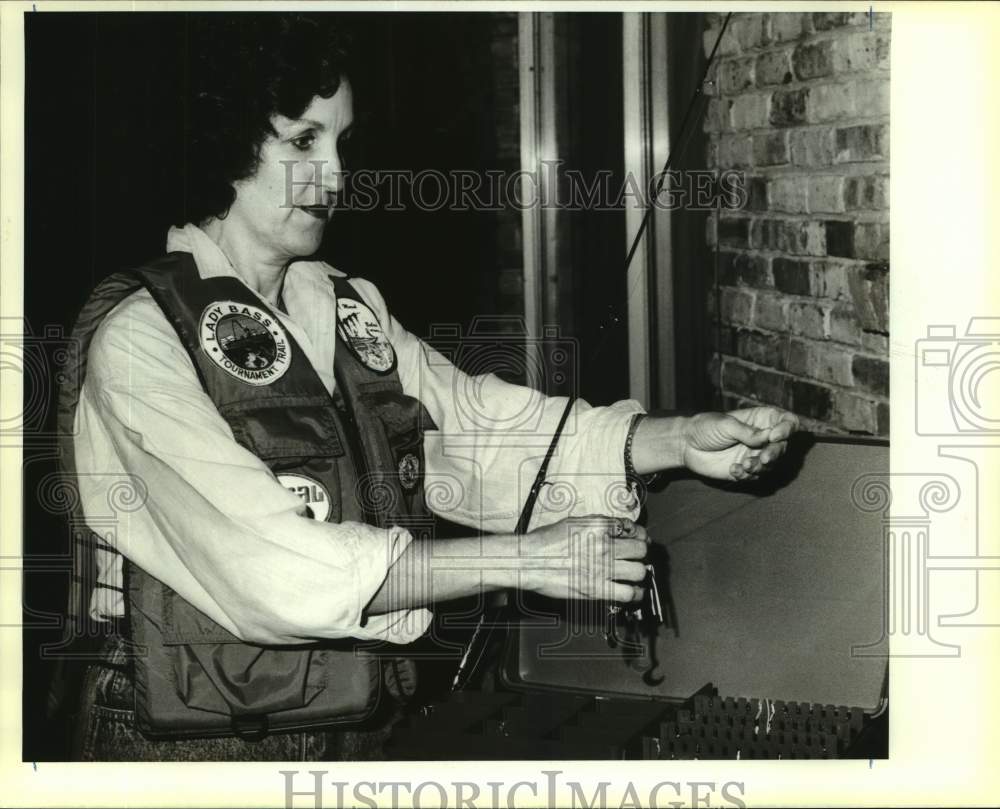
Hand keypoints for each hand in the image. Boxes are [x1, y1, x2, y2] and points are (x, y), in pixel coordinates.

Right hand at [521, 516, 649, 602]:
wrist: (529, 561)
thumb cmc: (546, 542)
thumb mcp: (574, 522)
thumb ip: (598, 525)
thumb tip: (618, 530)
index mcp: (598, 526)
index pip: (632, 528)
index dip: (639, 534)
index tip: (639, 539)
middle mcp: (603, 546)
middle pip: (640, 549)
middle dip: (641, 552)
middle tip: (637, 556)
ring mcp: (601, 568)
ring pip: (639, 571)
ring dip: (639, 572)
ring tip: (635, 573)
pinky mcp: (596, 589)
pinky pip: (628, 593)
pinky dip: (635, 594)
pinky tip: (633, 591)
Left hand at [681, 407, 798, 481]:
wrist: (686, 444)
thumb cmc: (706, 427)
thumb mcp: (726, 425)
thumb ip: (748, 432)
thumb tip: (769, 437)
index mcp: (761, 420)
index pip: (787, 421)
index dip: (788, 428)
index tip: (775, 436)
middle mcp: (762, 437)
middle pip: (782, 446)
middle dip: (775, 454)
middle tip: (764, 459)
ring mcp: (754, 454)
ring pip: (771, 465)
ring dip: (760, 467)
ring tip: (743, 465)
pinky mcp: (745, 469)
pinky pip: (755, 476)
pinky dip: (746, 475)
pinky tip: (733, 470)